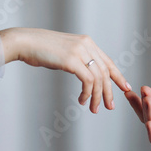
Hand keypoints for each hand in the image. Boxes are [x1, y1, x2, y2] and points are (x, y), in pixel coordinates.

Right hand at [0, 27, 130, 112]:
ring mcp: (80, 51)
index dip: (117, 76)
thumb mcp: (64, 52)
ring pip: (98, 79)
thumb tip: (85, 75)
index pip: (107, 62)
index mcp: (87, 42)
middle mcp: (86, 45)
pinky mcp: (72, 60)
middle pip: (105, 72)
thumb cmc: (40, 49)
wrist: (25, 42)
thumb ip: (77, 59)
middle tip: (110, 106)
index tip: (125, 88)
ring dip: (97, 96)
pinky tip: (81, 100)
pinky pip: (88, 81)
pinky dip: (87, 93)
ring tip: (93, 108)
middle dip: (108, 92)